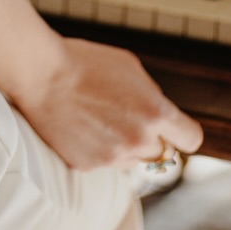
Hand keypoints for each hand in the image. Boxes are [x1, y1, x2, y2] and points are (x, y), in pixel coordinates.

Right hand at [16, 37, 203, 171]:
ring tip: (99, 119)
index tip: (174, 129)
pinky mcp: (89, 166)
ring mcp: (113, 157)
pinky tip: (81, 127)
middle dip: (150, 137)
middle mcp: (139, 140)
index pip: (190, 139)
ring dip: (124, 146)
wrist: (40, 74)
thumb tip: (161, 116)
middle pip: (161, 153)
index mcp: (156, 113)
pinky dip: (98, 149)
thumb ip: (153, 96)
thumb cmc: (85, 63)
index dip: (183, 133)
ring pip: (132, 160)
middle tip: (126, 117)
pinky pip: (104, 163)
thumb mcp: (130, 67)